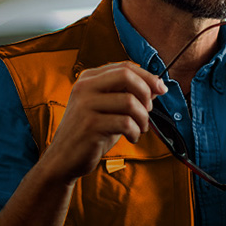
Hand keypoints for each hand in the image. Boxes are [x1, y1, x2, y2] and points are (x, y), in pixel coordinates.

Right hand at [40, 61, 166, 184]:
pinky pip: (125, 123)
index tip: (161, 89)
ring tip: (140, 128)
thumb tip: (157, 86)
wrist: (63, 159)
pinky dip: (135, 131)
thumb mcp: (108, 109)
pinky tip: (131, 137)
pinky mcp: (90, 125)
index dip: (148, 76)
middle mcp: (85, 88)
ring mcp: (85, 105)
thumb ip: (128, 95)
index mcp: (88, 79)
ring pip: (129, 101)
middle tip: (148, 110)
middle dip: (145, 93)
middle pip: (126, 76)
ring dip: (142, 118)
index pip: (124, 67)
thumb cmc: (90, 133)